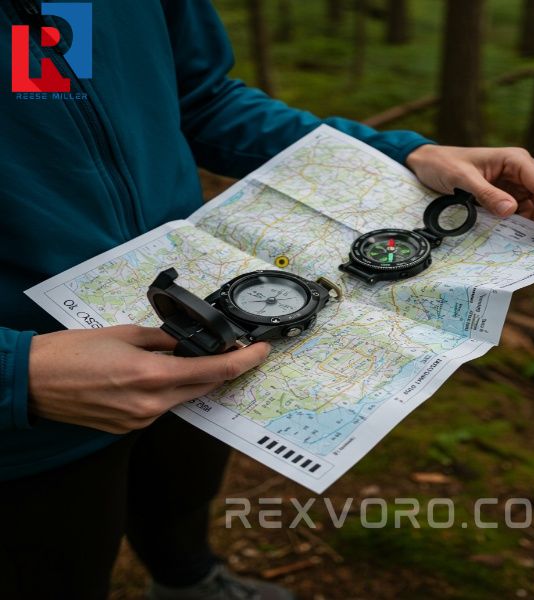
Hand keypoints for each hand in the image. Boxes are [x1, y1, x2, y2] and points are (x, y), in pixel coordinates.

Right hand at [28, 325, 269, 433]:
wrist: (30, 383)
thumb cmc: (70, 354)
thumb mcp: (124, 335)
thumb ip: (163, 341)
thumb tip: (186, 343)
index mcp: (153, 377)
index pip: (215, 371)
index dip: (244, 361)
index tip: (261, 352)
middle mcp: (151, 405)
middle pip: (204, 387)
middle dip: (221, 369)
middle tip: (231, 351)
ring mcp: (140, 421)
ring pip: (183, 398)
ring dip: (190, 379)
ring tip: (181, 358)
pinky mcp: (128, 428)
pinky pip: (161, 408)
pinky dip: (166, 391)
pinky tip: (153, 375)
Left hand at [406, 144, 533, 241]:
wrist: (429, 164)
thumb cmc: (445, 165)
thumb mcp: (461, 178)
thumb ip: (486, 193)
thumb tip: (511, 210)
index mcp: (515, 160)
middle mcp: (522, 170)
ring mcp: (517, 184)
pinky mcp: (509, 196)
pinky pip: (526, 211)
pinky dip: (529, 224)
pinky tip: (526, 236)